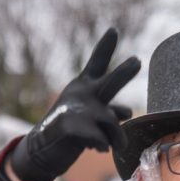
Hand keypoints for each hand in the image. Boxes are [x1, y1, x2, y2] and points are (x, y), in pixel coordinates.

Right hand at [9, 28, 139, 180]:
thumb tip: (127, 111)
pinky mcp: (70, 126)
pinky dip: (104, 145)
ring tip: (117, 146)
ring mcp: (75, 109)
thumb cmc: (70, 130)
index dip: (105, 47)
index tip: (113, 30)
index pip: (96, 63)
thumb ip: (110, 111)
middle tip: (137, 61)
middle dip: (124, 73)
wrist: (42, 150)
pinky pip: (101, 138)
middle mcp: (82, 94)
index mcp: (84, 87)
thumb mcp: (91, 117)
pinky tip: (99, 149)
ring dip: (118, 136)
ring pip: (111, 121)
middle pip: (109, 84)